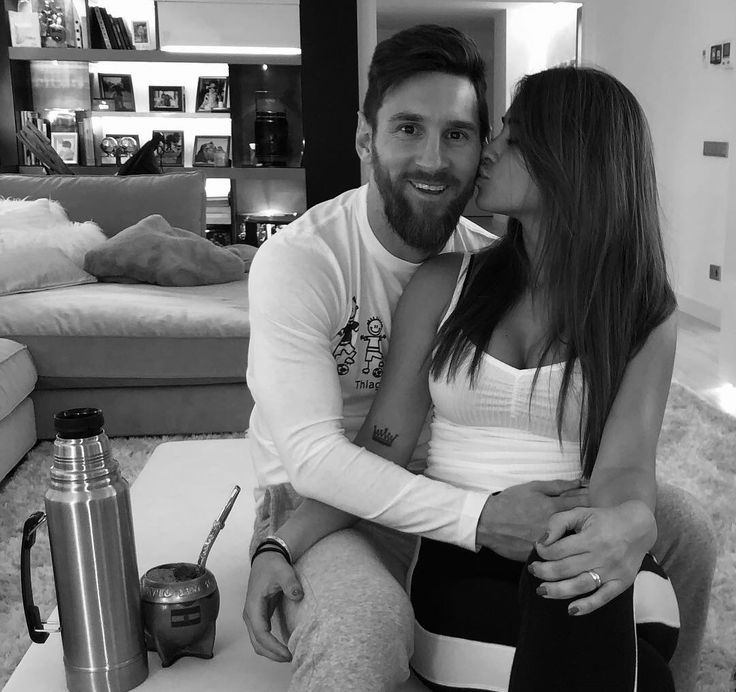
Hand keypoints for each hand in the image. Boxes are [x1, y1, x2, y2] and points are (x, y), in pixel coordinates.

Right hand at [243, 551, 303, 661]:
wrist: (266, 558)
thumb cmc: (273, 565)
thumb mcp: (283, 572)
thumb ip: (290, 584)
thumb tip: (298, 596)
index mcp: (253, 606)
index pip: (261, 633)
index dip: (273, 646)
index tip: (288, 653)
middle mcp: (250, 614)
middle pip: (257, 643)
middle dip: (272, 654)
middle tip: (291, 658)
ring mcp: (253, 616)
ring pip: (257, 642)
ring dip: (271, 652)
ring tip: (288, 655)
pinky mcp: (258, 616)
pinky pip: (262, 636)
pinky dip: (270, 645)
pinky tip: (283, 646)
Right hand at [476, 479, 588, 560]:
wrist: (487, 522)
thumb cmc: (509, 502)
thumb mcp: (532, 488)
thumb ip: (557, 486)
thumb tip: (578, 482)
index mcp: (552, 508)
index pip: (581, 503)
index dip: (592, 500)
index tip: (599, 498)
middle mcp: (553, 528)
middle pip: (580, 526)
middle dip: (591, 523)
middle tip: (599, 521)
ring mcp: (547, 544)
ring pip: (570, 544)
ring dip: (580, 540)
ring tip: (588, 538)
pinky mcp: (538, 556)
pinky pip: (556, 556)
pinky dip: (564, 553)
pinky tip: (570, 551)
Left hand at [529, 500, 656, 614]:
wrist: (639, 527)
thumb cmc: (605, 519)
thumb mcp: (581, 513)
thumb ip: (558, 522)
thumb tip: (543, 541)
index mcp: (592, 537)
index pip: (559, 550)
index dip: (543, 551)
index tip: (538, 549)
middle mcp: (602, 556)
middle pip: (566, 569)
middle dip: (544, 571)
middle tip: (533, 570)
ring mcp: (612, 572)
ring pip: (580, 586)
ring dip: (557, 591)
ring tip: (541, 590)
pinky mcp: (621, 583)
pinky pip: (603, 598)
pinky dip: (587, 606)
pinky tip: (571, 610)